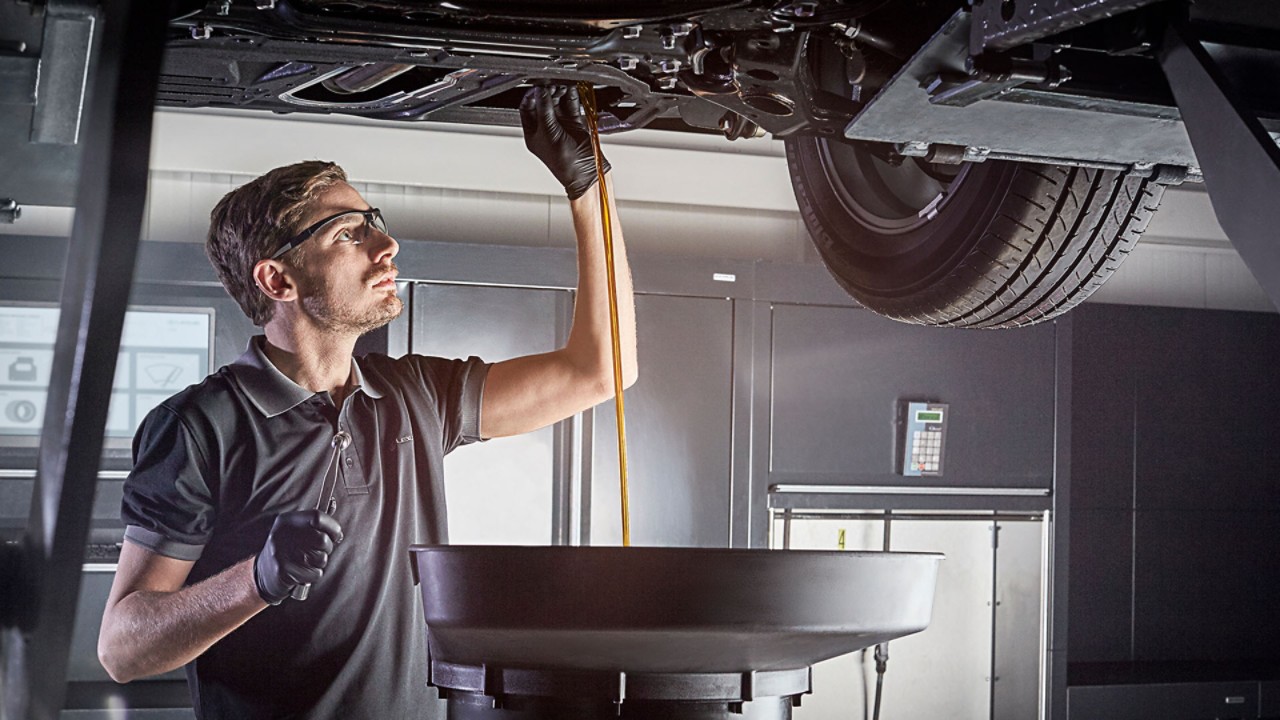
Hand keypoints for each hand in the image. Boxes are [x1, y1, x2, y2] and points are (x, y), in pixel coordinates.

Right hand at [253, 510, 343, 604]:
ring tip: (308, 562)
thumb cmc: (289, 548)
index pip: (317, 516)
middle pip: (322, 539)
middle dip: (328, 548)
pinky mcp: (282, 571)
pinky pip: (314, 573)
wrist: (264, 573)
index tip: (336, 535)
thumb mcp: (298, 530)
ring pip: (321, 558)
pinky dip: (314, 575)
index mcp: (287, 520)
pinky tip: (302, 573)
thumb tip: (334, 509)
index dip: (332, 527)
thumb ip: (316, 521)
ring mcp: (280, 553)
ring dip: (320, 562)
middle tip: (320, 550)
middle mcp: (281, 534)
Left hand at [520, 84, 610, 199]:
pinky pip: (572, 105)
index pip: (527, 108)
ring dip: (561, 92)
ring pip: (558, 102)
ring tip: (564, 85)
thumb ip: (545, 110)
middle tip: (553, 84)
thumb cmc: (565, 163)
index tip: (538, 86)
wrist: (588, 172)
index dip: (532, 95)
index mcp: (533, 133)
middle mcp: (546, 127)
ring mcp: (561, 125)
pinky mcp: (575, 123)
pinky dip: (573, 96)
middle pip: (544, 102)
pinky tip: (573, 89)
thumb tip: (540, 91)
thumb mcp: (550, 133)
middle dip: (548, 91)